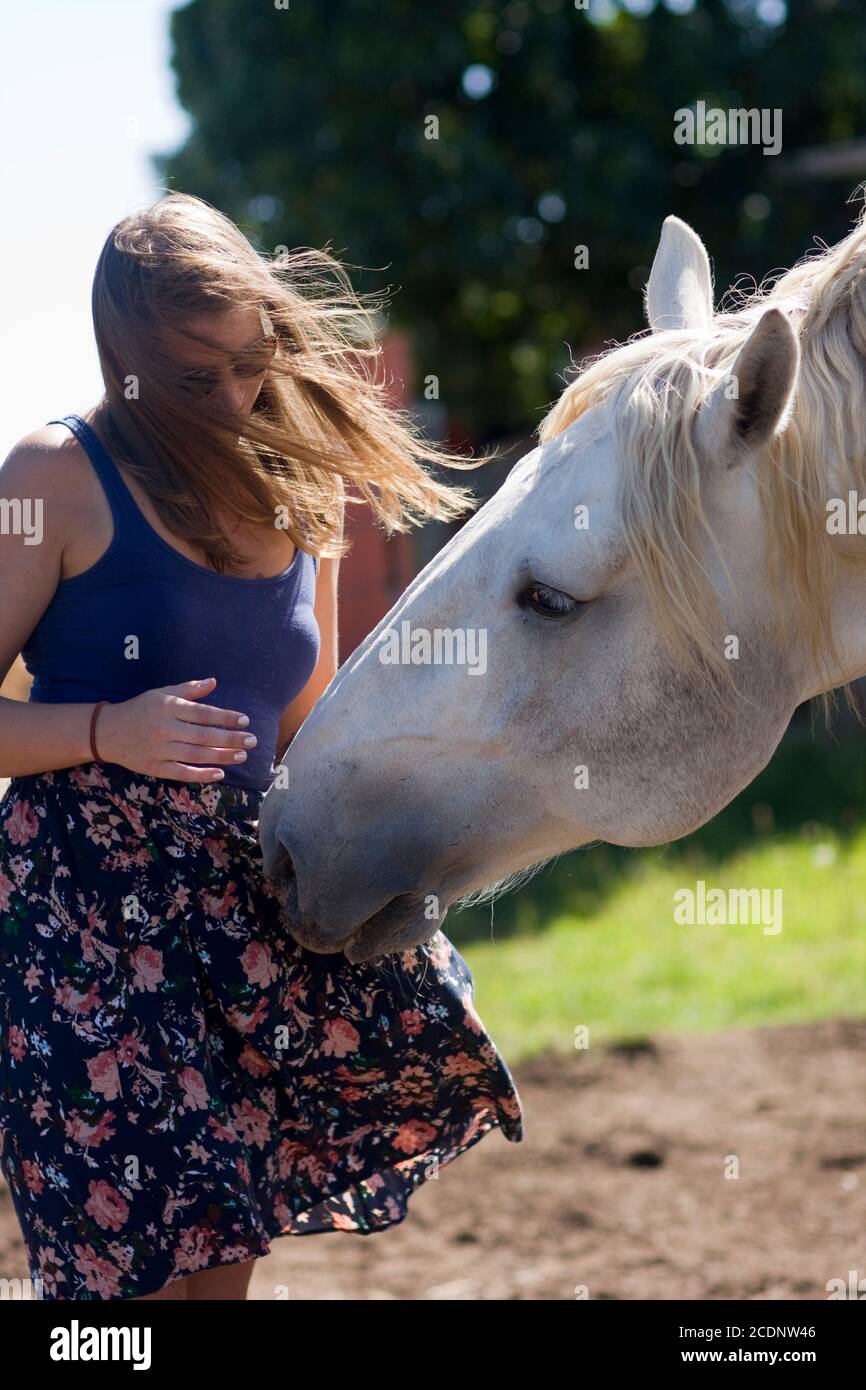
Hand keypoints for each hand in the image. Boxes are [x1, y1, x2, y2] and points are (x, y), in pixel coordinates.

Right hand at [94, 678, 255, 781]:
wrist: (106, 731)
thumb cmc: (139, 709)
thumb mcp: (161, 693)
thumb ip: (188, 690)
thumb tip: (213, 682)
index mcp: (167, 707)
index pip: (203, 713)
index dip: (225, 717)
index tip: (245, 721)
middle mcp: (164, 728)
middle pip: (203, 735)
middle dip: (230, 739)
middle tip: (252, 741)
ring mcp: (159, 749)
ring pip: (195, 754)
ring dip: (221, 756)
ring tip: (242, 756)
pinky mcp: (154, 767)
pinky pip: (181, 772)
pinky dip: (200, 774)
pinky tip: (219, 774)